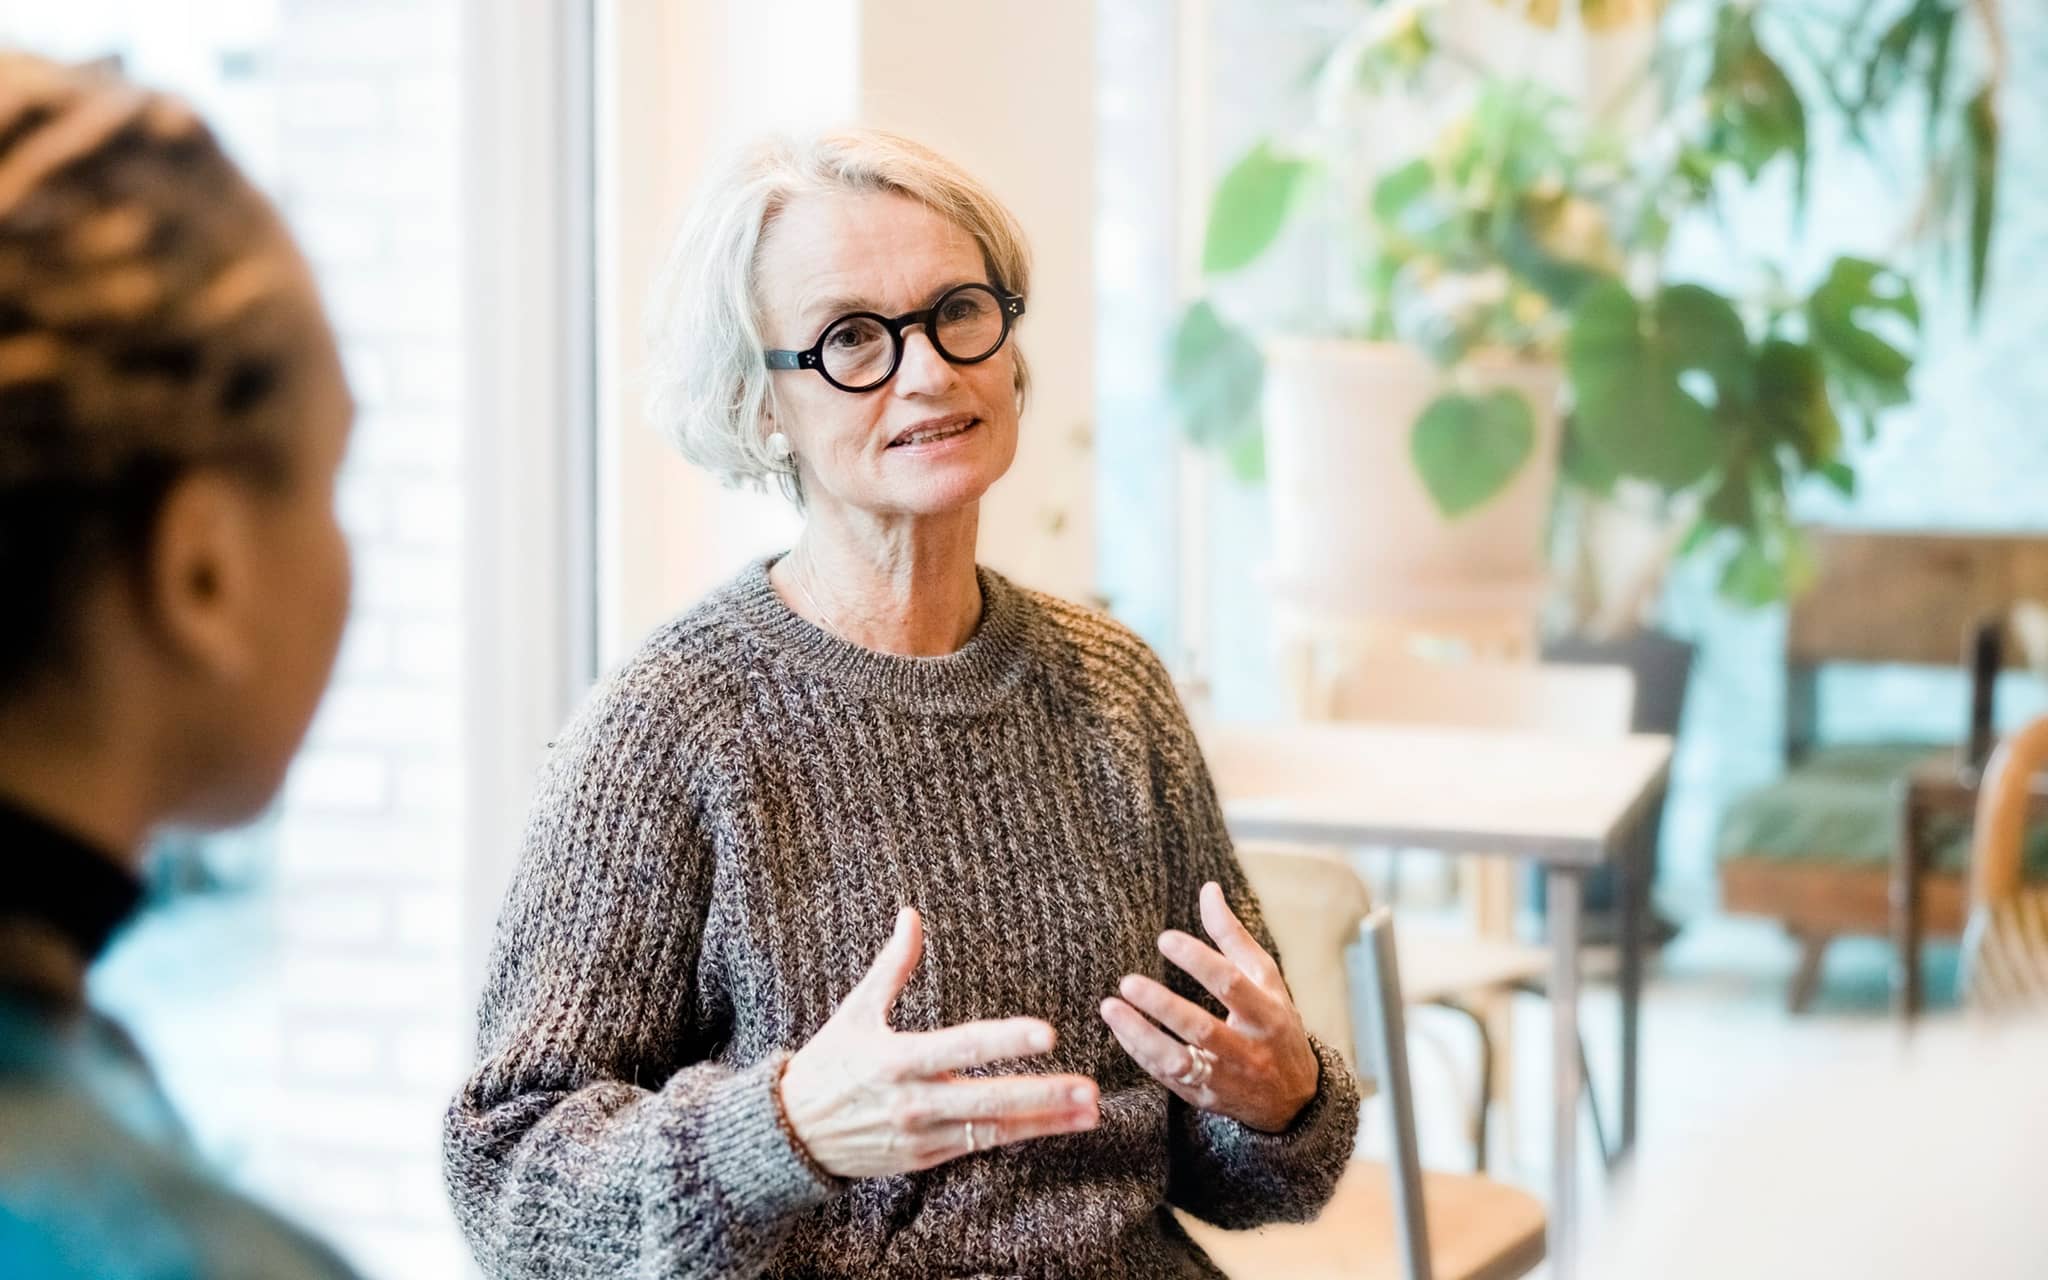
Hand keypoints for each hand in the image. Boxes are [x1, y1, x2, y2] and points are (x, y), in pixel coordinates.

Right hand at [778, 907, 1100, 1178]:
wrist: (790, 1134)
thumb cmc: (828, 1063)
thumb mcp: (854, 1012)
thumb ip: (891, 966)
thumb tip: (912, 915)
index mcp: (895, 1058)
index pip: (962, 1047)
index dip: (1006, 1041)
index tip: (1047, 1034)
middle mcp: (912, 1101)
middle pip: (987, 1099)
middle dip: (1042, 1095)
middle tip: (1088, 1088)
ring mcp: (920, 1136)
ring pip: (992, 1131)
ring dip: (1044, 1122)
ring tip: (1090, 1113)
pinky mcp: (924, 1160)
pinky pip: (978, 1148)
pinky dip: (1018, 1137)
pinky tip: (1055, 1127)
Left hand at [1099, 881, 1319, 1132]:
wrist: (1294, 1098)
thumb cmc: (1275, 1024)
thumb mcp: (1266, 980)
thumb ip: (1233, 936)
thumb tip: (1208, 889)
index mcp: (1268, 1014)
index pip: (1232, 984)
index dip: (1198, 961)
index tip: (1164, 939)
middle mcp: (1249, 1050)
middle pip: (1203, 1029)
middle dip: (1163, 1006)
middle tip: (1127, 981)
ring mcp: (1226, 1079)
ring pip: (1179, 1061)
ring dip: (1141, 1035)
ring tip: (1109, 1007)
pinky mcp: (1204, 1099)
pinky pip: (1167, 1077)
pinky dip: (1140, 1052)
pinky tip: (1120, 1028)